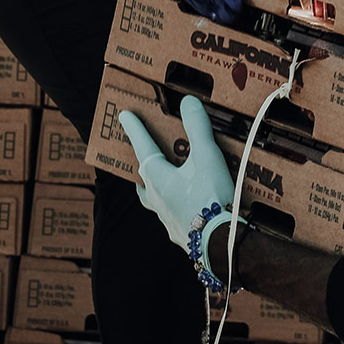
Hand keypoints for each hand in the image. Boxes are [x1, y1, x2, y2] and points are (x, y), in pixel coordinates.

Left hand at [118, 96, 234, 251]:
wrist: (220, 242)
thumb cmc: (211, 197)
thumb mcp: (207, 156)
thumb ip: (197, 127)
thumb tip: (188, 101)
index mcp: (157, 177)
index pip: (143, 147)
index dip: (135, 129)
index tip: (124, 115)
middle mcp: (156, 198)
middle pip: (143, 179)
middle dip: (143, 165)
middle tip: (145, 156)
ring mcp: (166, 218)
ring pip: (154, 200)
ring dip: (156, 189)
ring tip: (166, 184)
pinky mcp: (180, 234)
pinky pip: (173, 216)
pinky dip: (177, 208)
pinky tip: (188, 209)